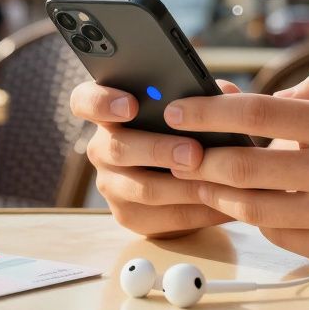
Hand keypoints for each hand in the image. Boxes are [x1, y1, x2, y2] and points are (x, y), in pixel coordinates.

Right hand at [69, 78, 242, 238]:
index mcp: (110, 112)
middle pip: (118, 147)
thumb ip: (203, 96)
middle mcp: (102, 148)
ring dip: (182, 186)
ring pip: (143, 188)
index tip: (131, 105)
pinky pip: (163, 217)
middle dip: (160, 150)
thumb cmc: (185, 132)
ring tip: (215, 181)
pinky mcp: (129, 216)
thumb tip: (224, 93)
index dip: (102, 102)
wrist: (186, 182)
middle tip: (194, 152)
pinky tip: (223, 203)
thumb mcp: (192, 109)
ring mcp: (111, 184)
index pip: (85, 101)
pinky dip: (197, 210)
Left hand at [164, 74, 308, 270]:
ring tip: (201, 178)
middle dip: (200, 158)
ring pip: (253, 206)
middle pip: (244, 166)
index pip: (258, 114)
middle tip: (176, 150)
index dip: (209, 112)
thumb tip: (262, 99)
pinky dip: (257, 218)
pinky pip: (279, 235)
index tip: (177, 109)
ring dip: (218, 192)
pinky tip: (247, 204)